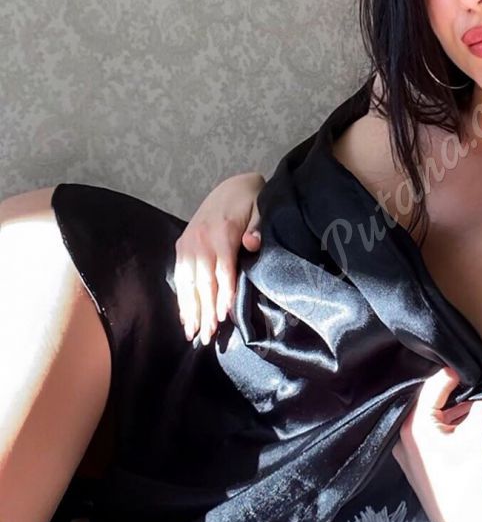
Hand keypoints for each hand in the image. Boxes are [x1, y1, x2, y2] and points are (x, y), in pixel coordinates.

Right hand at [174, 171, 264, 344]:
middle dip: (205, 310)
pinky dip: (182, 297)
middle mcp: (200, 238)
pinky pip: (180, 275)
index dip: (223, 294)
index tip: (224, 317)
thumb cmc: (252, 202)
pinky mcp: (182, 244)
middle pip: (202, 280)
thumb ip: (257, 228)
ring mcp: (188, 242)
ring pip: (187, 281)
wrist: (232, 185)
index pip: (222, 269)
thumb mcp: (261, 210)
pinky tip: (185, 316)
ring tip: (193, 333)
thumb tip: (252, 243)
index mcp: (222, 231)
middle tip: (207, 336)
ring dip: (190, 309)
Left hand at [392, 367, 481, 521]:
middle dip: (450, 391)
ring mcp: (407, 453)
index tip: (470, 366)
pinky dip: (446, 424)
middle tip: (472, 379)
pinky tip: (466, 420)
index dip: (452, 374)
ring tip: (474, 399)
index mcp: (413, 427)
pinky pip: (428, 433)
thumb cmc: (472, 482)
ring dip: (450, 408)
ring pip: (428, 417)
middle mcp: (403, 437)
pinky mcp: (416, 464)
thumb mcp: (479, 435)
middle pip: (426, 401)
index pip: (431, 387)